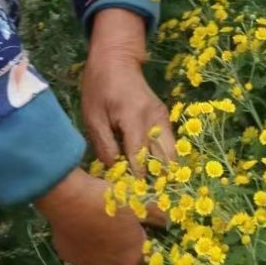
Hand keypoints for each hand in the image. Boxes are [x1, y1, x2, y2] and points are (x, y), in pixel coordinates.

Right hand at [33, 167, 148, 264]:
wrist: (70, 199)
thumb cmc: (110, 201)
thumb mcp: (139, 204)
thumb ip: (156, 216)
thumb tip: (166, 221)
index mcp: (131, 259)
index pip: (145, 258)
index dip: (143, 241)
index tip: (139, 227)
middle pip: (122, 260)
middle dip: (124, 246)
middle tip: (120, 224)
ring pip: (101, 258)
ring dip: (104, 247)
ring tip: (100, 223)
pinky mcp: (69, 257)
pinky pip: (81, 251)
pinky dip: (83, 242)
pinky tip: (82, 225)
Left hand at [81, 9, 176, 187]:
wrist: (117, 58)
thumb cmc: (99, 86)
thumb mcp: (93, 116)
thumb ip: (104, 145)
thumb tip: (115, 172)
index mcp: (134, 118)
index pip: (141, 159)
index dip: (138, 183)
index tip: (134, 202)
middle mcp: (155, 120)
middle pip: (165, 161)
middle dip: (159, 184)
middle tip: (152, 206)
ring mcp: (163, 118)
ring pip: (172, 156)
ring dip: (165, 175)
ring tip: (156, 196)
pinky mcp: (165, 118)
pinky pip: (169, 146)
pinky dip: (165, 163)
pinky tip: (157, 177)